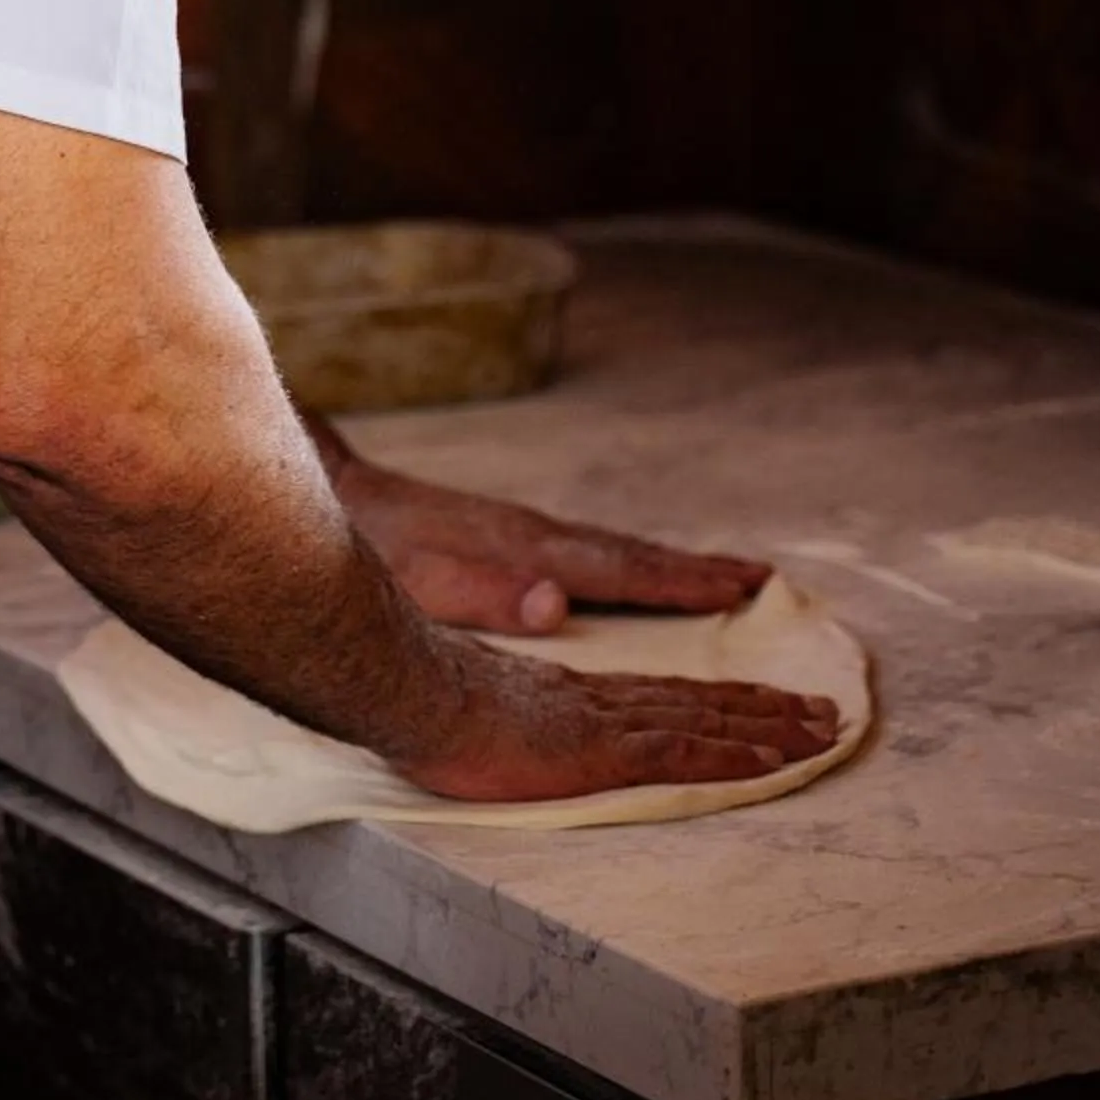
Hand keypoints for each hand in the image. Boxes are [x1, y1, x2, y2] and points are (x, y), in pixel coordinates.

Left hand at [313, 421, 769, 635]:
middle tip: (761, 580)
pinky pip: (589, 552)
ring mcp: (524, 533)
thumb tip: (557, 604)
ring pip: (613, 550)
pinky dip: (628, 563)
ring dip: (668, 566)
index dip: (683, 584)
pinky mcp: (507, 537)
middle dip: (696, 571)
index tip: (745, 587)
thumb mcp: (420, 584)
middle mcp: (537, 537)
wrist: (337, 495)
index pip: (621, 572)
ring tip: (722, 577)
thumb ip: (486, 594)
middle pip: (632, 555)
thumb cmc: (375, 550)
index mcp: (529, 553)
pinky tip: (633, 575)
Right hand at [401, 643, 839, 802]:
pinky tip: (774, 760)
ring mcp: (605, 722)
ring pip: (707, 720)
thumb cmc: (427, 707)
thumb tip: (510, 729)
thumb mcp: (479, 712)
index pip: (665, 698)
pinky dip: (735, 754)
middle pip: (701, 701)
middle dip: (767, 709)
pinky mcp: (600, 748)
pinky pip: (683, 751)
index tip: (766, 704)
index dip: (721, 702)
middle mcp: (602, 701)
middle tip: (824, 713)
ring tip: (822, 731)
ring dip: (771, 728)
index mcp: (575, 697)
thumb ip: (510, 718)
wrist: (411, 691)